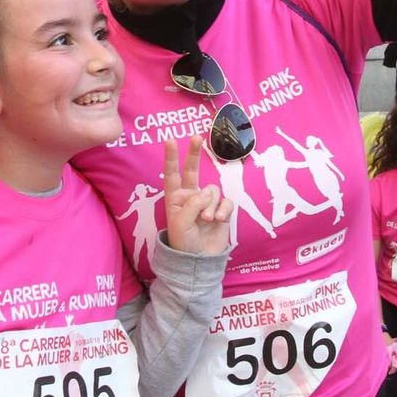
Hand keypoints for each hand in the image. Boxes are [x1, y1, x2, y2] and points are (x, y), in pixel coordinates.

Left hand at [162, 138, 232, 255]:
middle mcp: (191, 196)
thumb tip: (206, 193)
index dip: (171, 158)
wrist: (199, 259)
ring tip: (206, 220)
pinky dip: (223, 210)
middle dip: (194, 154)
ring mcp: (207, 202)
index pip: (172, 175)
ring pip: (212, 190)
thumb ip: (192, 203)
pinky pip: (226, 201)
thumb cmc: (184, 241)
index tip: (170, 140)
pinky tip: (218, 220)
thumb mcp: (181, 222)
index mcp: (175, 198)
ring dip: (211, 204)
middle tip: (197, 137)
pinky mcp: (222, 210)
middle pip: (193, 171)